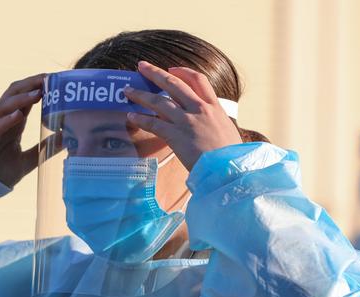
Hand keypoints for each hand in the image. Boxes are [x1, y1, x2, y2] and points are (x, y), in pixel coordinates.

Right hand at [0, 74, 45, 187]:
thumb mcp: (27, 161)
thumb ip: (44, 149)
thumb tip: (66, 140)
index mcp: (12, 120)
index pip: (25, 96)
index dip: (39, 85)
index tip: (56, 79)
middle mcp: (0, 119)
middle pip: (14, 92)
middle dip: (31, 84)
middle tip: (49, 78)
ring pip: (4, 105)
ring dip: (21, 98)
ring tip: (38, 93)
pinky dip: (6, 120)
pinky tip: (18, 115)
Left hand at [124, 61, 242, 170]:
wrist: (229, 167)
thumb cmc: (231, 155)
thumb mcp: (226, 130)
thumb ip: (213, 121)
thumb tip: (205, 122)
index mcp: (214, 106)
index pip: (198, 80)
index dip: (182, 71)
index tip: (171, 69)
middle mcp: (199, 109)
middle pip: (174, 84)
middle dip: (155, 73)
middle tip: (141, 66)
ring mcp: (187, 121)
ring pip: (160, 101)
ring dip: (141, 95)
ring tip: (127, 91)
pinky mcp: (176, 136)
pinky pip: (154, 124)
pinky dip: (141, 119)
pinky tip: (131, 116)